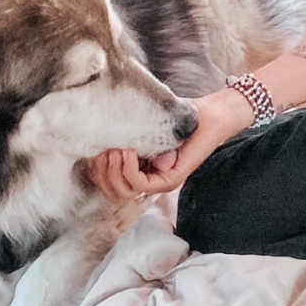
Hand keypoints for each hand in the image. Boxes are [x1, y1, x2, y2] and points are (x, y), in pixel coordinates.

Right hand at [84, 87, 253, 202]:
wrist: (210, 114)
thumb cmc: (179, 116)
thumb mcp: (145, 123)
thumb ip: (125, 131)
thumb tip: (96, 135)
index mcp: (141, 171)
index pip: (107, 185)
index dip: (96, 169)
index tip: (95, 147)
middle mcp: (150, 181)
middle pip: (112, 191)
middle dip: (101, 169)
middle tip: (106, 146)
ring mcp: (161, 183)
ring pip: (123, 191)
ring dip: (113, 168)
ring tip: (118, 147)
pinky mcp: (171, 180)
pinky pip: (139, 183)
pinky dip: (128, 167)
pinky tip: (128, 149)